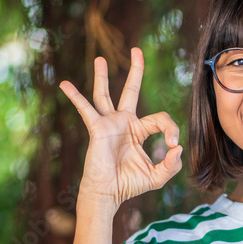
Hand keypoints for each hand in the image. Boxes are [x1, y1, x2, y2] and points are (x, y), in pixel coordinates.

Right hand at [59, 48, 182, 206]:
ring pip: (105, 95)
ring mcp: (109, 124)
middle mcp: (124, 123)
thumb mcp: (158, 176)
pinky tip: (65, 84)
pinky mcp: (97, 129)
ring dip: (102, 76)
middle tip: (137, 50)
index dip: (170, 128)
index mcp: (139, 131)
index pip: (160, 119)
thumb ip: (171, 164)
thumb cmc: (130, 185)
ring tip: (101, 59)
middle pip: (130, 90)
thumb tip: (177, 147)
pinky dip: (75, 97)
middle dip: (136, 70)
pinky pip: (86, 109)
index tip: (172, 144)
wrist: (109, 194)